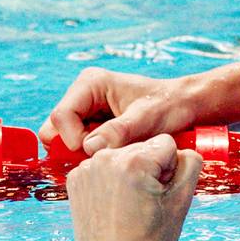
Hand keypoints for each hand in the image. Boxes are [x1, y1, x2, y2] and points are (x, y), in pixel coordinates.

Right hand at [39, 67, 195, 155]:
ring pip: (63, 142)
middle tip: (103, 156)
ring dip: (82, 154)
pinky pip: (76, 148)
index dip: (72, 139)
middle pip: (54, 129)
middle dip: (73, 148)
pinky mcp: (91, 129)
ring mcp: (85, 113)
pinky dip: (91, 157)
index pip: (61, 116)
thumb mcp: (148, 119)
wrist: (184, 107)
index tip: (96, 153)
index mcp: (90, 84)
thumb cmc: (170, 106)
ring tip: (112, 155)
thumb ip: (120, 132)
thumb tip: (89, 148)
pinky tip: (113, 157)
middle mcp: (82, 96)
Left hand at [66, 134, 202, 240]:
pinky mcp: (75, 179)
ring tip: (128, 205)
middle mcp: (105, 158)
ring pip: (122, 156)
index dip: (170, 169)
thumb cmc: (150, 240)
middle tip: (144, 203)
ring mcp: (86, 169)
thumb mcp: (182, 200)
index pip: (166, 143)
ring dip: (129, 173)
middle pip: (142, 147)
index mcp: (134, 161)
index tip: (160, 194)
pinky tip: (112, 205)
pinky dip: (109, 180)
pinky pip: (102, 167)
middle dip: (148, 169)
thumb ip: (190, 163)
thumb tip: (179, 149)